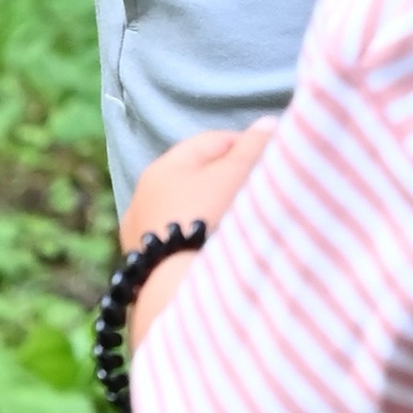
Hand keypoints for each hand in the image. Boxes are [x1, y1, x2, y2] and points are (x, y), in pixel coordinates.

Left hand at [124, 118, 276, 252]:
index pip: (214, 141)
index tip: (273, 161)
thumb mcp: (237, 175)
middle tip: (260, 192)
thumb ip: (254, 146)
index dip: (247, 145)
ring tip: (240, 225)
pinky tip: (215, 250)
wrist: (178, 291)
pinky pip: (179, 240)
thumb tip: (267, 122)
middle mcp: (144, 195)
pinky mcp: (144, 267)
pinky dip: (198, 238)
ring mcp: (140, 234)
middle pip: (197, 176)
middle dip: (229, 179)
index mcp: (164, 165)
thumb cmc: (210, 219)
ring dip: (213, 211)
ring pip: (187, 210)